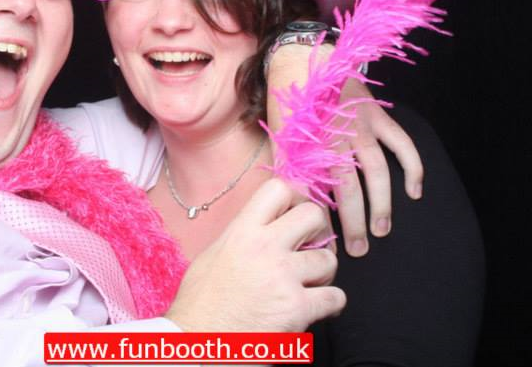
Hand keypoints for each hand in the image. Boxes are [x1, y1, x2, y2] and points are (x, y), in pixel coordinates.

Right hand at [166, 178, 345, 331]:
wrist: (196, 341)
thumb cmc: (199, 304)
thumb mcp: (213, 254)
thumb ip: (242, 235)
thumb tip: (264, 226)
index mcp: (242, 231)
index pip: (279, 188)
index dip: (294, 199)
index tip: (295, 215)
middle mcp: (265, 247)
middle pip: (314, 215)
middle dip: (318, 232)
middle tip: (311, 247)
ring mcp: (283, 277)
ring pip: (329, 260)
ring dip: (323, 273)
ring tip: (310, 283)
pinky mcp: (297, 308)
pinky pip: (335, 297)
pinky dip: (331, 303)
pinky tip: (317, 306)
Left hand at [265, 43, 423, 257]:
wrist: (303, 58)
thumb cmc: (288, 101)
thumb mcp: (280, 136)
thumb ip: (289, 170)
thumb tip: (292, 208)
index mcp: (310, 146)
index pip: (317, 193)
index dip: (321, 223)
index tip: (325, 248)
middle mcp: (336, 138)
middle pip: (349, 189)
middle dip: (354, 222)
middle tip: (358, 250)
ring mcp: (360, 127)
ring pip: (376, 172)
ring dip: (381, 203)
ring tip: (382, 230)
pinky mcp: (377, 116)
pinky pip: (401, 143)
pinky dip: (411, 166)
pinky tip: (414, 191)